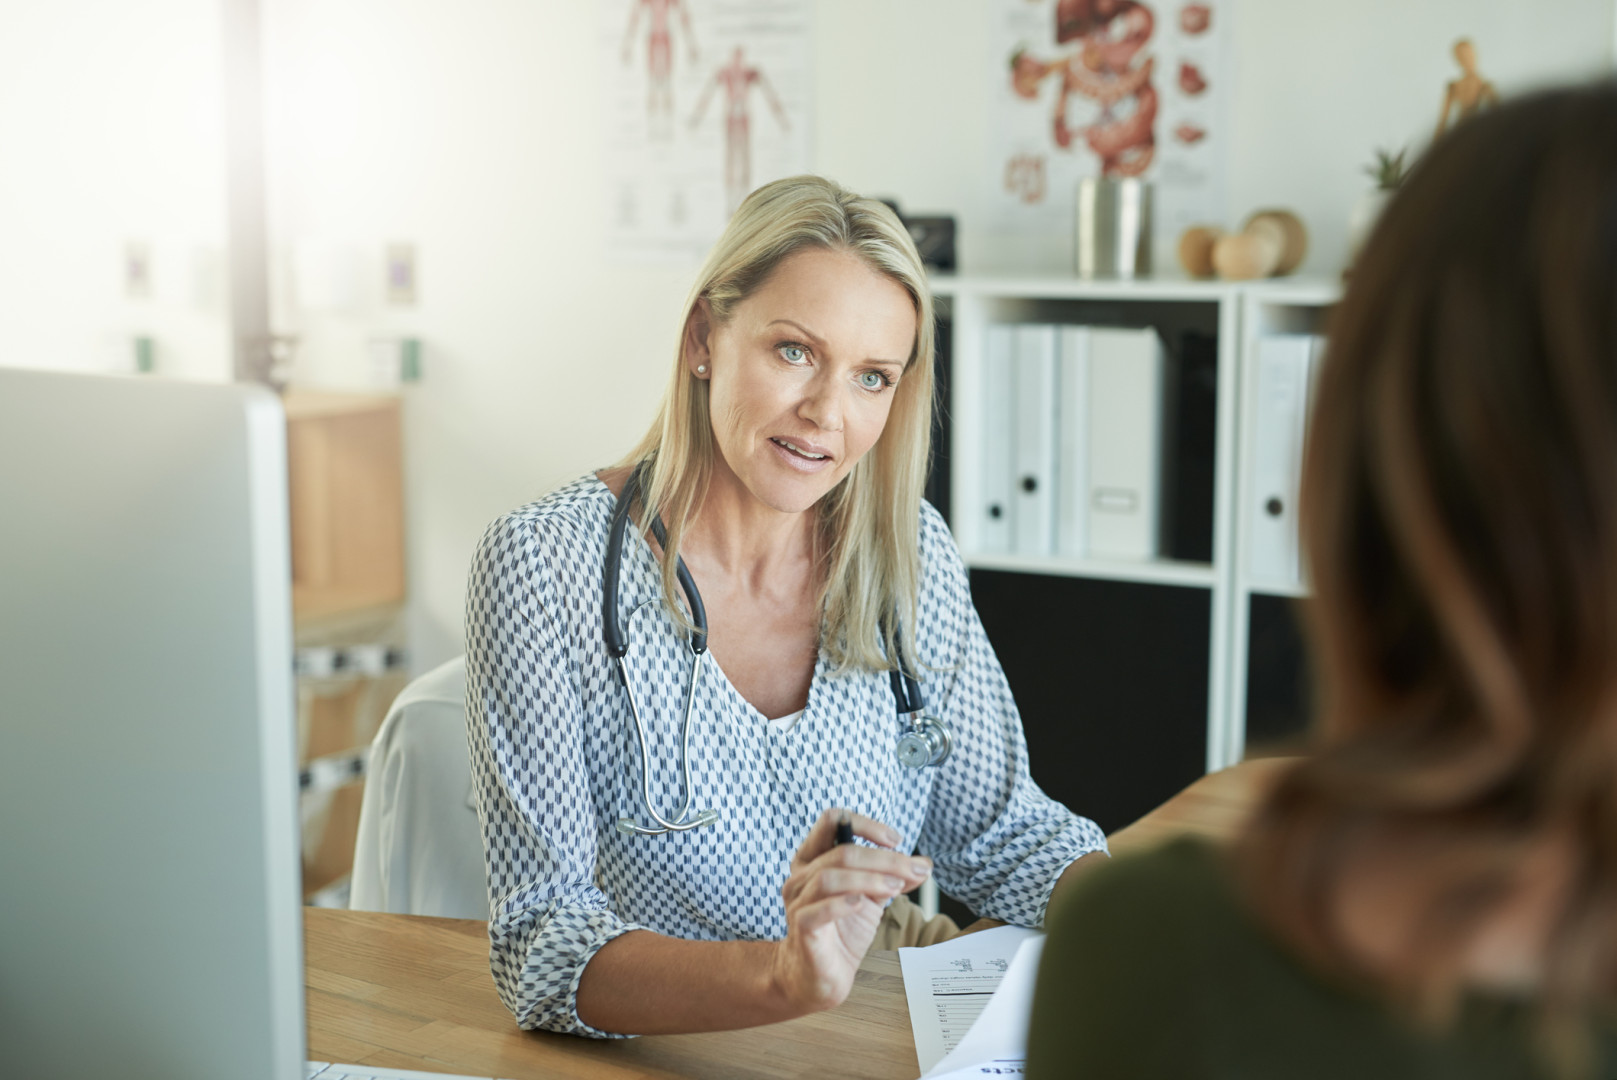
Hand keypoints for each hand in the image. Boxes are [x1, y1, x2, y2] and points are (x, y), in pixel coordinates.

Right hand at [770, 808, 932, 1012]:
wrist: (819, 976)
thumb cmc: (840, 932)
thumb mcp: (871, 898)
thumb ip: (891, 878)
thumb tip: (923, 865)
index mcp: (814, 859)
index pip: (832, 821)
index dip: (866, 825)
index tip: (896, 840)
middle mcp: (801, 876)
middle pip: (841, 852)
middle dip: (883, 859)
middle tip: (913, 871)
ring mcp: (798, 902)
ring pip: (829, 877)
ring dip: (869, 879)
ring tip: (895, 888)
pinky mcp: (801, 929)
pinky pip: (816, 911)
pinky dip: (841, 904)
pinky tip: (862, 904)